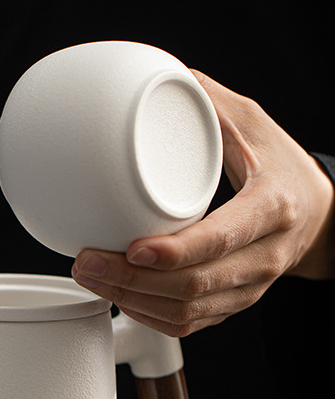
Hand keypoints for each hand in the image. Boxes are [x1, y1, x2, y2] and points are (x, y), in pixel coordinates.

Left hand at [71, 72, 334, 337]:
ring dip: (131, 301)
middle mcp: (264, 256)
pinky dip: (147, 315)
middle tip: (86, 261)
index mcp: (271, 208)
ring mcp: (249, 287)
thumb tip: (158, 74)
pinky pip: (188, 324)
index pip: (222, 239)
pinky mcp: (232, 304)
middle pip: (195, 286)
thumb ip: (207, 100)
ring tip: (90, 276)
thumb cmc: (279, 164)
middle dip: (131, 281)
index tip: (133, 247)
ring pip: (187, 312)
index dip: (176, 251)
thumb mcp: (253, 123)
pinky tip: (118, 296)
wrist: (317, 213)